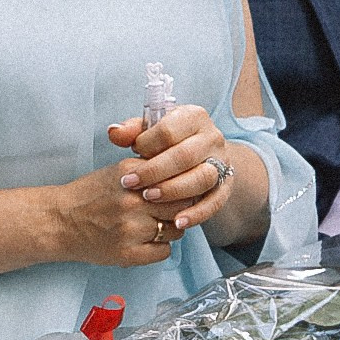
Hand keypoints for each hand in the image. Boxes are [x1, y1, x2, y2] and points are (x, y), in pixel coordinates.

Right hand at [50, 159, 179, 267]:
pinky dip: (159, 248)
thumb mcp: (119, 171)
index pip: (176, 179)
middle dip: (178, 208)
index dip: (180, 186)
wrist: (60, 221)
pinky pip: (164, 252)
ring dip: (169, 229)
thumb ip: (149, 170)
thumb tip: (183, 176)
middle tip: (167, 211)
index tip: (176, 192)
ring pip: (175, 230)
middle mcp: (132, 200)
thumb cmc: (89, 196)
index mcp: (131, 174)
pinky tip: (145, 241)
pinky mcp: (127, 253)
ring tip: (152, 226)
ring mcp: (130, 228)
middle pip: (180, 205)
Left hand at [106, 103, 241, 233]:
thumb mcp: (150, 132)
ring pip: (202, 178)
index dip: (147, 144)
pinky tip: (177, 221)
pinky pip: (215, 202)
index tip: (131, 153)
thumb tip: (114, 132)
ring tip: (149, 198)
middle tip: (130, 183)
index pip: (169, 130)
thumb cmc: (167, 143)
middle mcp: (212, 138)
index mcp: (194, 117)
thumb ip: (131, 131)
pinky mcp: (226, 187)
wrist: (199, 157)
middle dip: (155, 171)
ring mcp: (222, 163)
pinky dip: (197, 214)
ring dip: (174, 190)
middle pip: (185, 155)